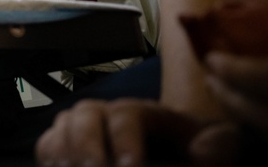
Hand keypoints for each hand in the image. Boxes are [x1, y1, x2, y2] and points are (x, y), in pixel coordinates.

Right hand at [35, 98, 205, 165]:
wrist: (177, 154)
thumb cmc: (195, 150)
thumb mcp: (218, 144)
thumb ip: (219, 146)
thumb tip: (203, 153)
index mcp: (144, 112)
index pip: (126, 116)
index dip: (125, 141)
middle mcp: (108, 114)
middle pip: (85, 115)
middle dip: (87, 146)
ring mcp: (84, 129)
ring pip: (62, 127)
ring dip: (64, 151)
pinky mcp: (68, 147)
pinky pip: (47, 144)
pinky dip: (49, 156)